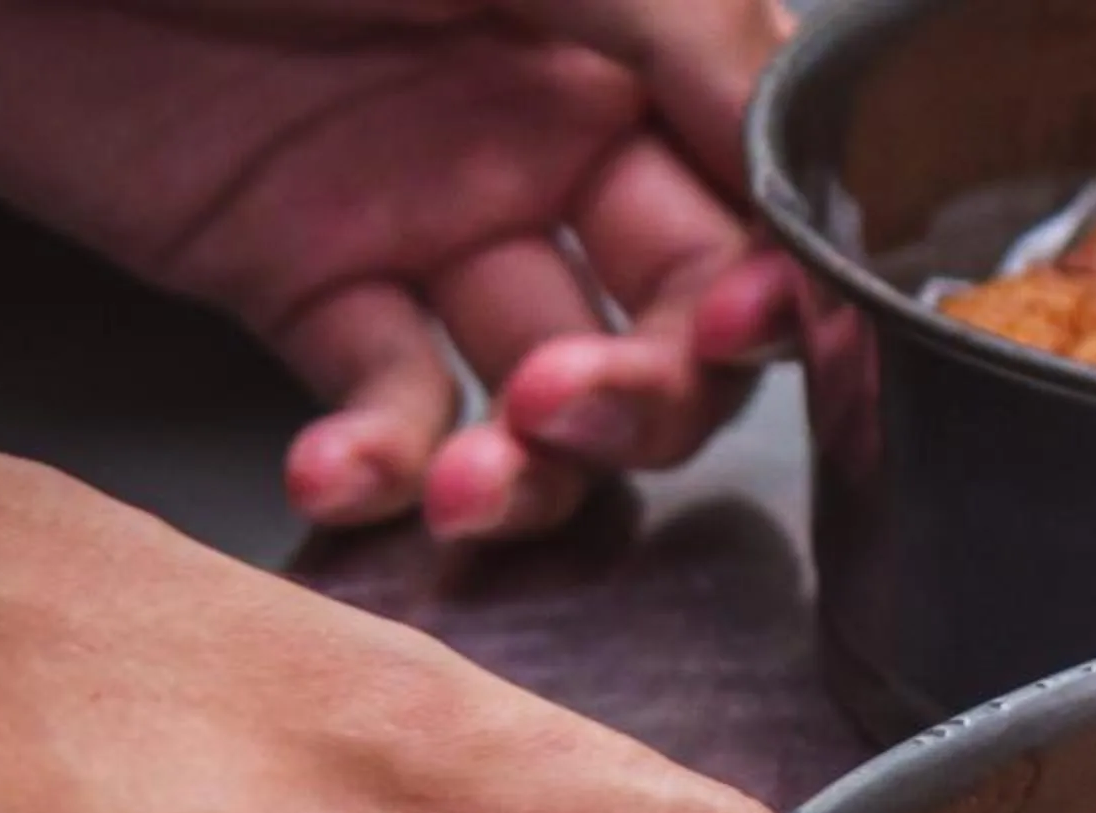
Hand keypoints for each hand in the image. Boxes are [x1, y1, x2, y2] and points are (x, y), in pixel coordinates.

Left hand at [0, 0, 806, 540]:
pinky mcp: (295, 281)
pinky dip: (375, 461)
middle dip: (648, 396)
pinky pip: (379, 404)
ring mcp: (419, 220)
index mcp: (612, 48)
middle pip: (665, 332)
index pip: (745, 211)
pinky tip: (341, 473)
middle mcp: (535, 141)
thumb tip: (800, 140)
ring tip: (471, 484)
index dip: (763, 291)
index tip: (740, 324)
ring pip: (539, 399)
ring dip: (528, 468)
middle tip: (568, 401)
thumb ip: (677, 24)